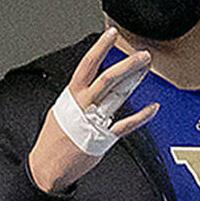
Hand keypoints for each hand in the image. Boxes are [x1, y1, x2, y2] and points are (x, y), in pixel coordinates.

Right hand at [27, 28, 157, 192]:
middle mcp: (82, 104)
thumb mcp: (61, 111)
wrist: (47, 167)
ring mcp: (93, 120)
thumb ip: (77, 98)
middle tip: (142, 54)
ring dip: (134, 79)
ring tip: (146, 68)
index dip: (100, 48)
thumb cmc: (53, 140)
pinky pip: (125, 124)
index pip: (87, 65)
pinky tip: (152, 108)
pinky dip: (141, 116)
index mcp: (71, 95)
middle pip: (106, 77)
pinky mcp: (102, 137)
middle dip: (126, 63)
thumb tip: (89, 85)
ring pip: (116, 94)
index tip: (112, 34)